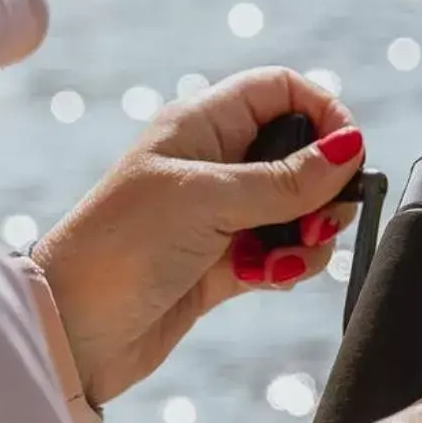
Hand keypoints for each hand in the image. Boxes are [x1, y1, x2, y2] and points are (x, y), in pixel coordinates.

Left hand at [29, 67, 363, 404]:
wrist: (70, 332)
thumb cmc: (121, 247)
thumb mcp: (209, 201)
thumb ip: (284, 180)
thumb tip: (350, 148)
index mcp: (201, 125)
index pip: (280, 91)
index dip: (322, 112)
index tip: (348, 154)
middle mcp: (213, 163)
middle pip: (299, 154)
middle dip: (323, 189)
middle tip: (321, 221)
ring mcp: (219, 215)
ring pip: (296, 210)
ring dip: (306, 236)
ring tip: (282, 261)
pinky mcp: (222, 263)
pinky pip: (279, 253)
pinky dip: (285, 266)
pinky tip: (264, 279)